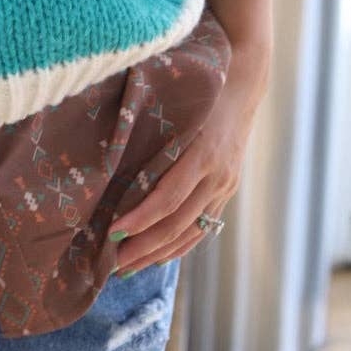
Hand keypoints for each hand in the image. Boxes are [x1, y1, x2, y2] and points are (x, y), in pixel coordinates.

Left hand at [108, 43, 271, 275]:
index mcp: (203, 152)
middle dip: (143, 247)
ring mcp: (225, 186)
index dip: (140, 219)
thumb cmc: (198, 87)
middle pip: (177, 224)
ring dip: (158, 254)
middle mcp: (218, 175)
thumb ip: (150, 131)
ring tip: (127, 268)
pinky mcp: (226, 191)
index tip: (112, 233)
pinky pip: (202, 227)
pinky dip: (178, 245)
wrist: (244, 82)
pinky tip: (156, 256)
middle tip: (111, 264)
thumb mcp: (175, 106)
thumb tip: (106, 157)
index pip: (168, 198)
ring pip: (191, 233)